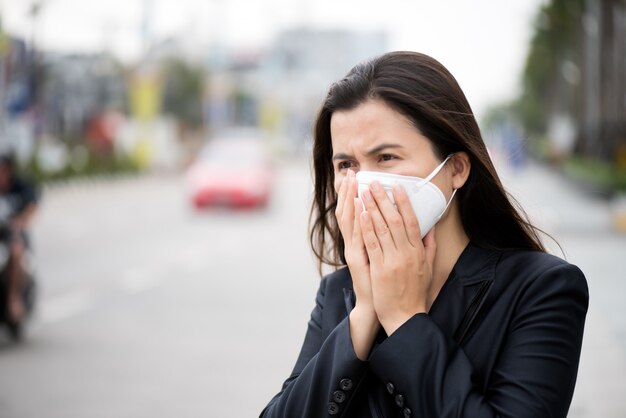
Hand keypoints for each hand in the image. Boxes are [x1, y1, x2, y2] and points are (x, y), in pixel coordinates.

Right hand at [335, 170, 373, 311]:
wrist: (377, 306)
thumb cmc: (383, 283)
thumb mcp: (384, 257)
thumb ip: (387, 239)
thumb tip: (396, 221)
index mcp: (361, 241)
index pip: (355, 211)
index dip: (354, 193)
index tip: (356, 176)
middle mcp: (353, 244)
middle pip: (348, 212)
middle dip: (349, 191)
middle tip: (349, 172)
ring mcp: (354, 251)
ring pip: (349, 221)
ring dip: (350, 201)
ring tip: (350, 183)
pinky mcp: (357, 261)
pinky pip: (358, 238)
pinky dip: (358, 223)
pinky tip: (359, 209)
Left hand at [359, 181, 436, 335]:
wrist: (406, 316)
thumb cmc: (416, 293)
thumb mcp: (428, 268)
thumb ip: (429, 247)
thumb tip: (431, 228)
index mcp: (419, 251)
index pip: (412, 221)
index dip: (404, 202)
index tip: (397, 187)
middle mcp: (407, 253)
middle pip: (395, 220)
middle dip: (384, 199)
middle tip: (374, 182)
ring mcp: (393, 260)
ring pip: (382, 228)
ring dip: (372, 207)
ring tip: (364, 191)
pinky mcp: (379, 269)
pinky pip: (372, 244)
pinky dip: (367, 227)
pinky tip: (361, 213)